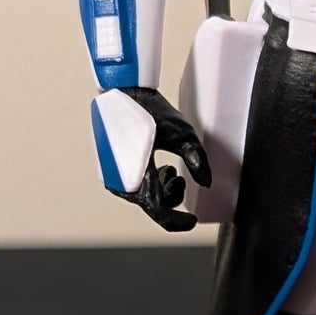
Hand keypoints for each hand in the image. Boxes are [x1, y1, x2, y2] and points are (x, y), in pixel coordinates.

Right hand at [90, 86, 212, 232]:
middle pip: (152, 206)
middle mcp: (120, 181)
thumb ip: (197, 160)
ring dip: (160, 190)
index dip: (178, 221)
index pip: (158, 211)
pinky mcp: (109, 172)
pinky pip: (132, 189)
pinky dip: (148, 185)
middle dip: (171, 197)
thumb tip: (206, 183)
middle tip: (179, 176)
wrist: (122, 92)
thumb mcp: (182, 133)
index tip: (192, 221)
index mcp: (137, 175)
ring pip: (142, 199)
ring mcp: (112, 178)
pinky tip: (156, 167)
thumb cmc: (151, 110)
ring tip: (169, 169)